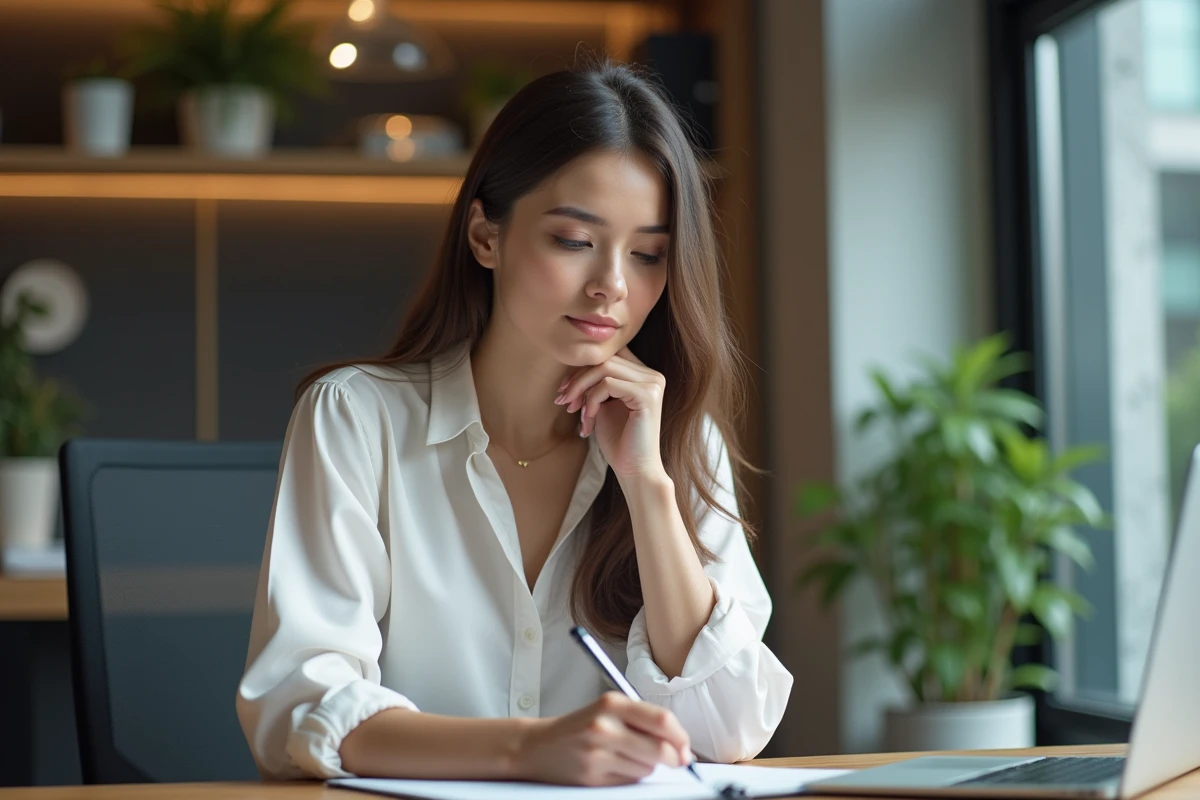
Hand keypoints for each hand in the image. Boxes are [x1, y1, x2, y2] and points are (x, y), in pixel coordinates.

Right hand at [514, 692, 691, 785]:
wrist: (538, 746)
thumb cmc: (580, 726)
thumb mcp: (608, 709)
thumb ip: (642, 719)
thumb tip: (680, 744)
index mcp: (611, 703)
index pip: (661, 720)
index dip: (681, 737)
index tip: (686, 747)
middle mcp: (604, 726)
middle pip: (660, 749)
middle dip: (674, 758)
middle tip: (676, 760)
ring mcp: (597, 753)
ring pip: (647, 768)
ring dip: (648, 766)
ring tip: (629, 756)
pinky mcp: (593, 776)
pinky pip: (630, 780)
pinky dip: (632, 776)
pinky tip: (616, 766)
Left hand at [556, 348, 666, 479]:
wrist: (635, 470)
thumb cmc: (618, 441)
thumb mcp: (603, 405)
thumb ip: (596, 383)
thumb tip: (572, 366)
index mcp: (645, 375)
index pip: (610, 354)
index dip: (584, 367)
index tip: (565, 390)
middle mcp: (653, 376)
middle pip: (605, 358)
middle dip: (577, 379)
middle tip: (563, 401)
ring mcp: (653, 384)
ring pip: (604, 368)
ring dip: (582, 390)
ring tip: (573, 412)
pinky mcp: (648, 396)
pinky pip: (608, 385)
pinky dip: (591, 401)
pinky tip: (588, 421)